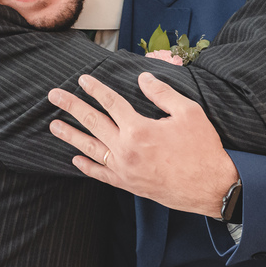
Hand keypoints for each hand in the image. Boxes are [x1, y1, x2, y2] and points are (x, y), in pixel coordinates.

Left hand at [48, 73, 238, 217]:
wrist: (211, 187)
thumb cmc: (203, 149)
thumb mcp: (189, 112)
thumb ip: (162, 93)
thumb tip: (143, 79)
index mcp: (139, 128)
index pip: (111, 102)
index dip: (96, 88)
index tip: (83, 79)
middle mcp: (126, 149)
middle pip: (92, 122)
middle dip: (71, 107)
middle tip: (53, 96)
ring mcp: (125, 169)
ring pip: (91, 149)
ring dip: (71, 136)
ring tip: (54, 126)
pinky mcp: (129, 184)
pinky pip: (102, 174)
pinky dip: (87, 166)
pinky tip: (76, 159)